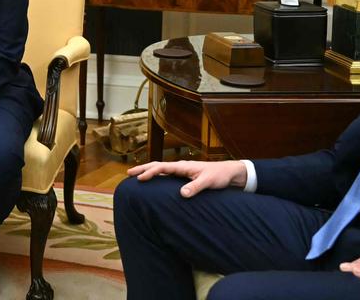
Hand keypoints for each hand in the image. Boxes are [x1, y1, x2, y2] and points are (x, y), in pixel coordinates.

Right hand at [126, 160, 247, 197]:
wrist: (230, 173)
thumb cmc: (219, 176)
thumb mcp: (208, 182)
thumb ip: (195, 187)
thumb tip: (182, 194)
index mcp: (184, 166)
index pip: (162, 167)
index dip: (150, 172)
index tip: (140, 178)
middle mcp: (181, 167)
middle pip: (158, 165)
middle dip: (143, 169)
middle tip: (129, 174)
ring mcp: (182, 171)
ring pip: (161, 169)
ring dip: (149, 171)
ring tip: (137, 176)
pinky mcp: (185, 176)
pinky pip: (167, 175)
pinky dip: (157, 176)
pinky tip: (154, 182)